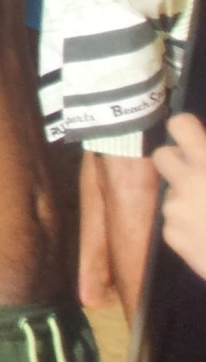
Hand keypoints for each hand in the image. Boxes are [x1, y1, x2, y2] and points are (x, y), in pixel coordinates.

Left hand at [154, 112, 205, 278]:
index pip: (179, 125)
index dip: (188, 129)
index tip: (198, 139)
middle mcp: (186, 183)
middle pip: (162, 155)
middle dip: (179, 161)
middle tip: (200, 174)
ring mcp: (175, 210)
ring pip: (172, 191)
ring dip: (187, 196)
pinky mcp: (171, 236)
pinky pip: (174, 220)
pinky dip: (187, 224)